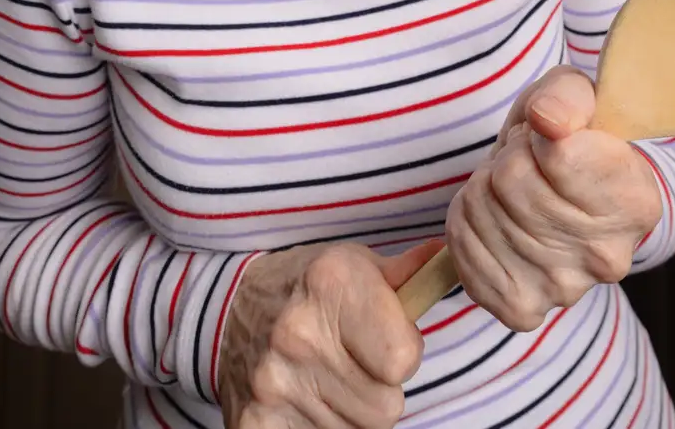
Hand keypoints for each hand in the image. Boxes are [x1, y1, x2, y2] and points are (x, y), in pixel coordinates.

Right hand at [216, 240, 432, 427]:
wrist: (228, 310)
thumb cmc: (306, 287)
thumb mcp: (351, 265)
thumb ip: (403, 276)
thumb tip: (446, 262)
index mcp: (330, 284)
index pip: (403, 359)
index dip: (404, 353)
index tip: (387, 341)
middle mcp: (297, 332)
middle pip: (385, 407)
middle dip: (381, 389)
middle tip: (356, 364)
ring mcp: (272, 382)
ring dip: (352, 412)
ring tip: (329, 379)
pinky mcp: (254, 422)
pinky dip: (320, 428)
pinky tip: (307, 400)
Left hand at [444, 66, 663, 331]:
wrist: (560, 194)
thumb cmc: (570, 139)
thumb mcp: (575, 96)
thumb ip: (566, 96)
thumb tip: (547, 119)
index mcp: (638, 203)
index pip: (558, 154)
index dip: (539, 131)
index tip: (550, 133)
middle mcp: (609, 258)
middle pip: (513, 181)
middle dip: (508, 156)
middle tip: (527, 160)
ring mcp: (564, 290)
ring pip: (482, 209)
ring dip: (484, 185)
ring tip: (513, 189)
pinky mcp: (519, 309)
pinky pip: (462, 246)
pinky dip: (466, 221)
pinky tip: (495, 217)